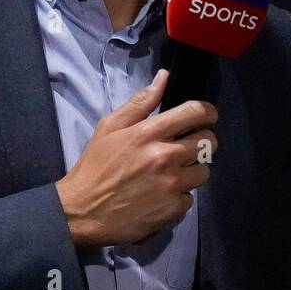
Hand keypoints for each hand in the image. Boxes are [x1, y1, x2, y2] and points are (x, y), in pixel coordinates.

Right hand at [55, 69, 218, 248]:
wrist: (82, 212)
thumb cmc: (95, 167)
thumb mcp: (109, 127)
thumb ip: (141, 102)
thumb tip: (164, 77)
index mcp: (149, 133)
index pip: (196, 112)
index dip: (208, 112)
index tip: (206, 116)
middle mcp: (166, 156)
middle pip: (208, 141)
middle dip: (201, 141)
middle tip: (186, 146)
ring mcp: (172, 184)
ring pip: (204, 171)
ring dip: (192, 170)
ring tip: (171, 173)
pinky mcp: (173, 209)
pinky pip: (190, 197)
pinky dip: (179, 196)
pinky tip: (161, 195)